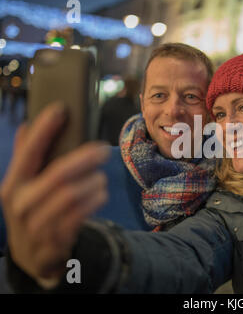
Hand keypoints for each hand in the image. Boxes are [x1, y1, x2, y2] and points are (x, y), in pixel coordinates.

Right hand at [0, 103, 109, 282]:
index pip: (28, 153)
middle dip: (84, 159)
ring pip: (72, 196)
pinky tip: (100, 193)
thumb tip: (28, 125)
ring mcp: (37, 225)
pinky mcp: (55, 240)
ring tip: (100, 177)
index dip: (44, 130)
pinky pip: (80, 216)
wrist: (32, 259)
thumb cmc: (32, 211)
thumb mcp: (23, 187)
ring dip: (93, 183)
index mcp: (12, 185)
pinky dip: (95, 200)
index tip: (61, 109)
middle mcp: (21, 204)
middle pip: (58, 175)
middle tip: (103, 149)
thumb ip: (26, 157)